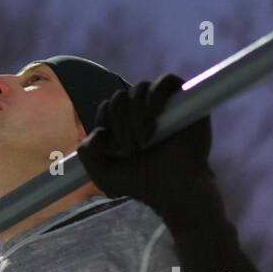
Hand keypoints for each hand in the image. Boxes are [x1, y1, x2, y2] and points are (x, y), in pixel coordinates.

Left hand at [77, 73, 213, 215]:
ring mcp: (165, 107)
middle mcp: (143, 113)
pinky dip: (156, 95)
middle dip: (120, 122)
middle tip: (131, 149)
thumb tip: (99, 131)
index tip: (114, 149)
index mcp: (124, 125)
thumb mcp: (102, 173)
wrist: (174, 190)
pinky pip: (167, 81)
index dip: (105, 122)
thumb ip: (86, 152)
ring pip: (140, 88)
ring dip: (136, 113)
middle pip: (120, 96)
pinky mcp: (186, 103)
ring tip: (145, 139)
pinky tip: (155, 115)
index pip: (107, 106)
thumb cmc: (142, 184)